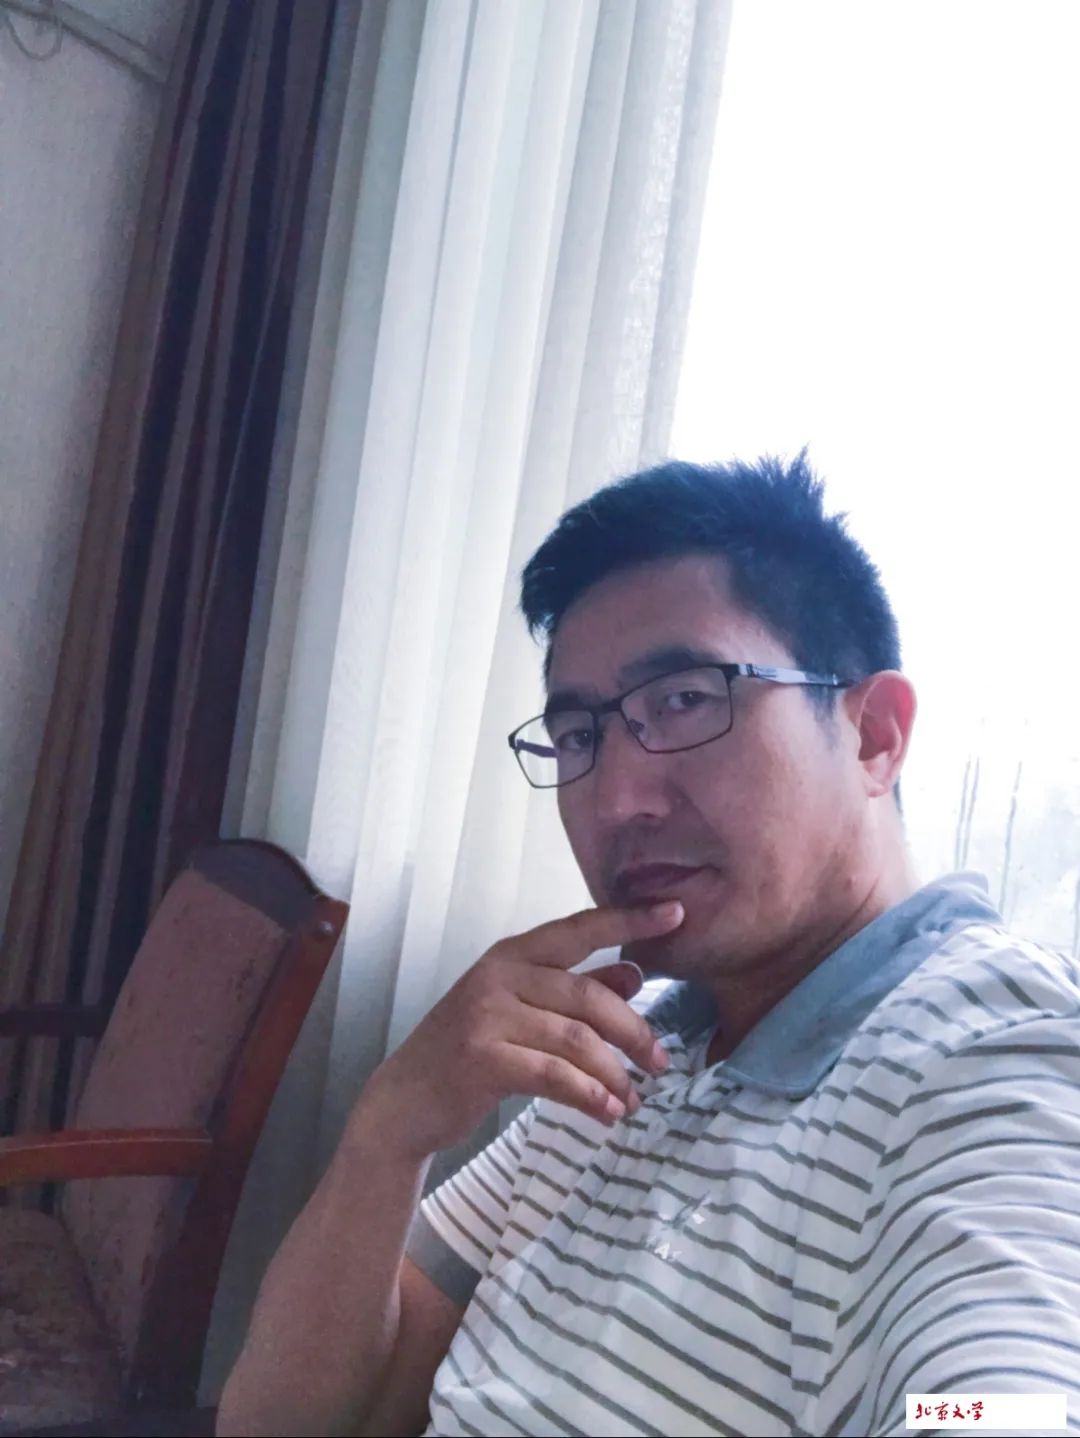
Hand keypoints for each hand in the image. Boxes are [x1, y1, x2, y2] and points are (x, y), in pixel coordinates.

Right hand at [357, 901, 684, 1159]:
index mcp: (512, 955)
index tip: (677, 913)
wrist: (406, 1100)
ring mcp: (487, 1015)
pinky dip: (589, 1096)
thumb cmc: (469, 1050)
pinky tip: (608, 1113)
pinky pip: (555, 1076)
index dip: (629, 920)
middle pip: (588, 996)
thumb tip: (634, 974)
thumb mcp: (520, 1011)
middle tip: (660, 1062)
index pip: (579, 929)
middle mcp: (499, 975)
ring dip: (614, 1074)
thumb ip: (574, 990)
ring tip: (634, 1100)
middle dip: (633, 1032)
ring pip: (577, 1039)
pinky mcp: (482, 1059)